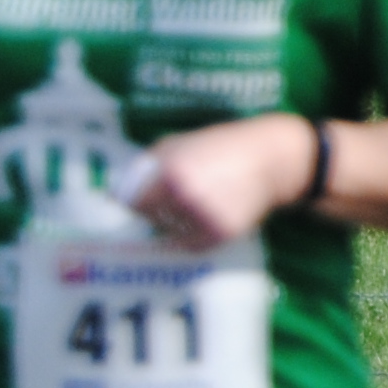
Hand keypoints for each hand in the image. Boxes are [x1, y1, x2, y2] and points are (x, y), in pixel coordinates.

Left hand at [123, 114, 318, 247]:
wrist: (270, 159)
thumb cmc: (219, 147)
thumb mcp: (177, 144)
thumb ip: (148, 166)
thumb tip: (117, 192)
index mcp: (170, 171)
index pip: (132, 202)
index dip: (136, 199)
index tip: (143, 196)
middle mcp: (185, 196)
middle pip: (150, 219)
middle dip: (156, 210)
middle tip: (178, 196)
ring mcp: (203, 217)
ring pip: (169, 233)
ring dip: (174, 223)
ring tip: (197, 202)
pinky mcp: (220, 233)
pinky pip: (191, 243)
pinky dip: (193, 234)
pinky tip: (208, 213)